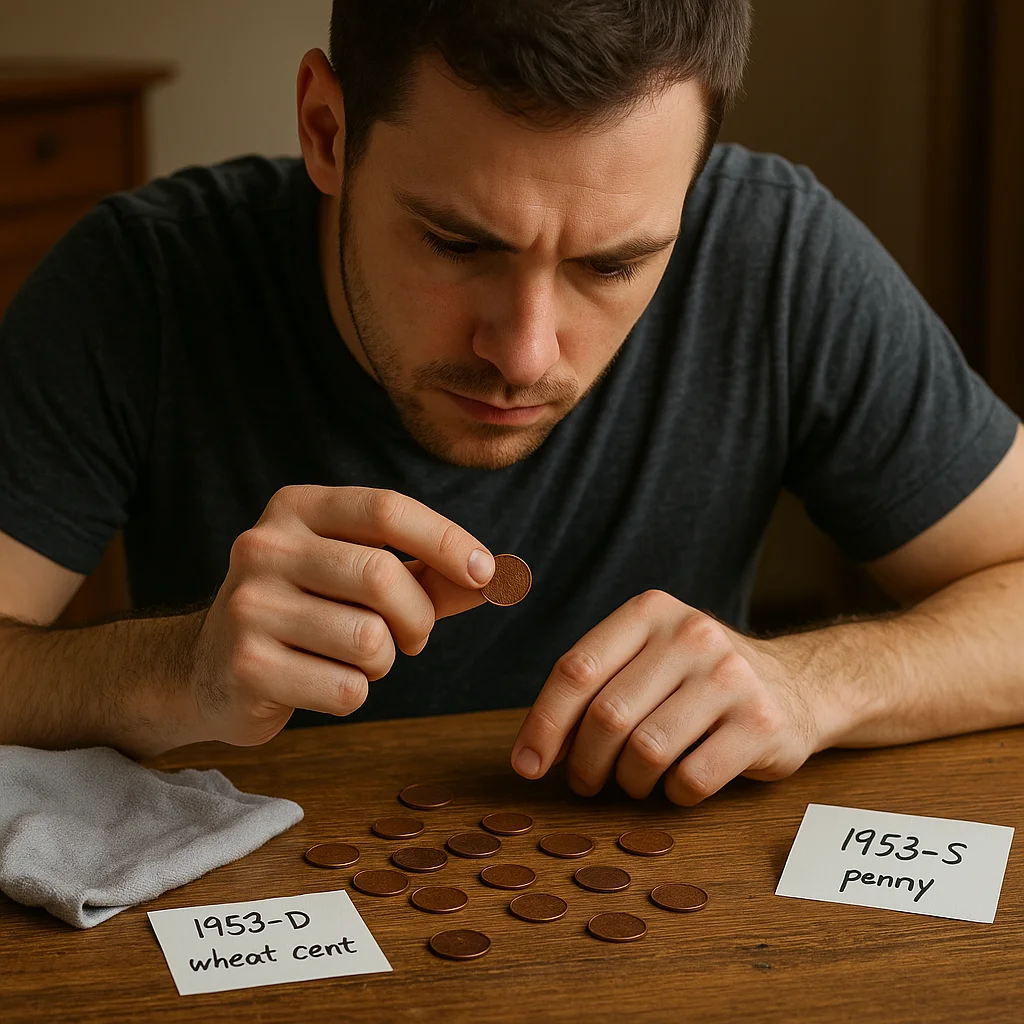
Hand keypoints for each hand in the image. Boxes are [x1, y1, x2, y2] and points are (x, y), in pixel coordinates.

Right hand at [190, 485, 493, 744]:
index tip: (486, 573)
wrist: (206, 669)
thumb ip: (428, 574)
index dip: (446, 540)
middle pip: (382, 576)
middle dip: (417, 618)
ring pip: (370, 640)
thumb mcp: (359, 578)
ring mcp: (250, 607)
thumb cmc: (306, 614)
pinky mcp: (248, 667)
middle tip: (413, 638)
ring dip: (382, 662)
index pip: (385, 509)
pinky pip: (346, 689)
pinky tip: (319, 683)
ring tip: (353, 659)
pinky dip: (352, 694)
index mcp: (296, 509)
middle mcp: (264, 547)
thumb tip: (500, 577)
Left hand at [511, 590, 821, 804]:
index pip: (577, 670)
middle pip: (607, 716)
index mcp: (651, 611)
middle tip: (584, 783)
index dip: (544, 724)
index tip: (527, 765)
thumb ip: (596, 688)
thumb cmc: (697, 679)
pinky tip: (677, 784)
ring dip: (627, 782)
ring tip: (632, 783)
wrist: (797, 685)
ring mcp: (730, 678)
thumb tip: (537, 750)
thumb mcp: (648, 658)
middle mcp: (692, 635)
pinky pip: (691, 779)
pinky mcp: (761, 724)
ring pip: (646, 751)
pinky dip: (672, 794)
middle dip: (584, 763)